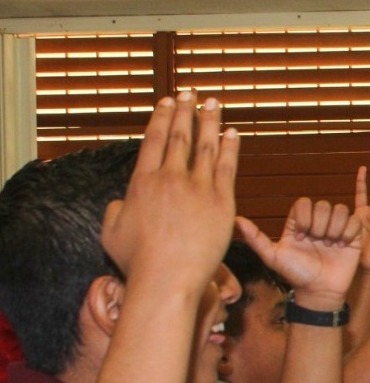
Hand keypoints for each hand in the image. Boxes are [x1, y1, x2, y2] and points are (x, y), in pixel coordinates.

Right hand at [101, 91, 239, 293]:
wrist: (168, 278)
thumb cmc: (138, 262)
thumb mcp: (111, 232)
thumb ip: (114, 210)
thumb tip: (119, 203)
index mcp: (142, 182)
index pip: (154, 141)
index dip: (161, 119)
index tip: (167, 103)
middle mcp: (170, 179)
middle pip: (179, 137)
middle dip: (185, 112)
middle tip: (190, 93)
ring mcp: (198, 189)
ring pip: (205, 146)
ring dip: (209, 121)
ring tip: (213, 103)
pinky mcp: (222, 203)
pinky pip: (227, 167)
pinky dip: (230, 147)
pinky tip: (232, 133)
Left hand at [236, 197, 361, 309]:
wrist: (319, 292)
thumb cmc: (296, 275)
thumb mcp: (273, 257)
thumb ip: (256, 239)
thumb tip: (236, 221)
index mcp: (299, 222)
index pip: (304, 203)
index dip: (304, 217)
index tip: (301, 236)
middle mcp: (317, 222)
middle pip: (323, 205)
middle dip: (319, 225)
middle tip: (317, 243)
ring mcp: (336, 228)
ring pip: (340, 210)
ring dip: (335, 228)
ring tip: (330, 245)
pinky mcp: (352, 236)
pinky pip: (354, 221)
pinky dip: (349, 232)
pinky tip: (342, 245)